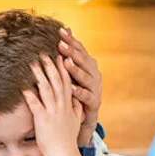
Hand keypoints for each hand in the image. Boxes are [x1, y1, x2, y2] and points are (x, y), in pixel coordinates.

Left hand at [22, 55, 83, 155]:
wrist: (64, 154)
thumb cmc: (67, 139)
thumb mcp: (75, 122)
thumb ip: (76, 109)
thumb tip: (78, 99)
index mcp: (69, 105)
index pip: (67, 82)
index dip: (63, 68)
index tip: (59, 56)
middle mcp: (62, 106)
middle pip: (56, 81)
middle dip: (50, 66)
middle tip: (43, 53)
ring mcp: (52, 112)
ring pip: (46, 89)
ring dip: (39, 74)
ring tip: (32, 63)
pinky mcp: (42, 119)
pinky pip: (35, 104)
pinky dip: (29, 94)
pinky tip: (23, 86)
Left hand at [59, 27, 101, 145]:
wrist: (78, 125)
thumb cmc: (72, 96)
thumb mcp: (70, 75)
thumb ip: (68, 56)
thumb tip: (64, 30)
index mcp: (88, 67)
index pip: (80, 51)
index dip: (71, 41)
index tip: (60, 31)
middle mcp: (94, 77)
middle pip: (83, 62)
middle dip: (72, 52)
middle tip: (60, 44)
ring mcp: (94, 90)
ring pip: (86, 78)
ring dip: (76, 70)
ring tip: (66, 63)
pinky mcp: (92, 104)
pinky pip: (86, 97)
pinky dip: (79, 93)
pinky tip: (72, 89)